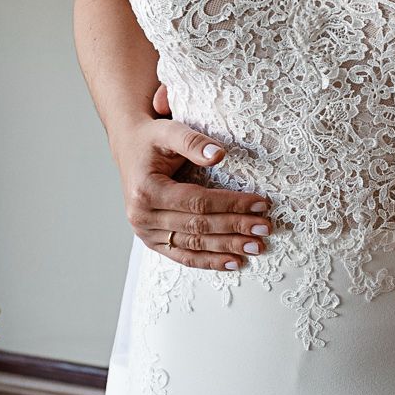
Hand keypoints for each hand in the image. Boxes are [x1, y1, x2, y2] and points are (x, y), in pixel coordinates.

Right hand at [115, 103, 271, 271]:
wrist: (129, 148)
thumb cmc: (151, 139)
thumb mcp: (168, 131)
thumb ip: (193, 141)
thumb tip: (219, 155)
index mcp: (146, 190)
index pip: (197, 202)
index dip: (231, 204)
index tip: (261, 204)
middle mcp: (142, 216)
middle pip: (198, 226)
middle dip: (235, 228)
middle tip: (265, 229)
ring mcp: (145, 233)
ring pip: (193, 245)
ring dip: (227, 248)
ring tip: (256, 247)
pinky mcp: (152, 242)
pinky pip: (183, 255)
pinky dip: (209, 261)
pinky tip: (234, 263)